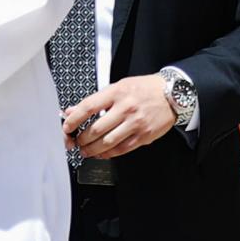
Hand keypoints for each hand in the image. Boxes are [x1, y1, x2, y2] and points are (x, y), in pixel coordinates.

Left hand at [62, 74, 178, 159]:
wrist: (173, 94)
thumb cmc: (145, 89)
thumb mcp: (120, 86)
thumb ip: (97, 99)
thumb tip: (73, 110)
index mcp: (117, 92)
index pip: (89, 107)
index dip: (74, 119)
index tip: (67, 127)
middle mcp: (126, 108)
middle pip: (96, 129)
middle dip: (81, 139)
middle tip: (75, 142)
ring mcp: (135, 123)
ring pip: (107, 142)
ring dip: (92, 149)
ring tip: (85, 150)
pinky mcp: (144, 136)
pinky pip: (121, 149)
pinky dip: (108, 154)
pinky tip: (101, 153)